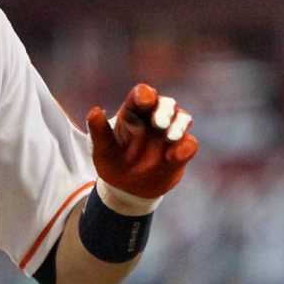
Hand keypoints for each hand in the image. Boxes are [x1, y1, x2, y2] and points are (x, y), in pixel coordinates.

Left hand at [85, 83, 198, 209]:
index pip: (142, 94)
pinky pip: (189, 144)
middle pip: (166, 103)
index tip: (145, 101)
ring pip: (182, 118)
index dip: (145, 95)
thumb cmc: (114, 163)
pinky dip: (185, 147)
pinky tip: (174, 156)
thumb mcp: (102, 150)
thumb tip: (94, 111)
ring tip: (170, 137)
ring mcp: (170, 133)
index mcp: (134, 112)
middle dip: (165, 110)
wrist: (128, 189)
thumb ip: (99, 131)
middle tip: (159, 123)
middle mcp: (155, 117)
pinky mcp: (182, 150)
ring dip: (179, 125)